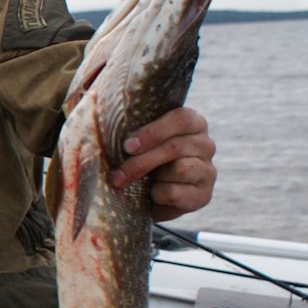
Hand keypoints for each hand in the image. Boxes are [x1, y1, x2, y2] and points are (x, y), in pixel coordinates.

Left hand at [112, 105, 215, 221]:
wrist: (150, 198)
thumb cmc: (142, 161)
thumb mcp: (138, 143)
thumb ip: (132, 130)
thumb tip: (99, 108)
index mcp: (193, 123)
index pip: (182, 118)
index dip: (154, 132)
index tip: (128, 146)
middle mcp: (206, 144)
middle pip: (176, 146)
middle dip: (142, 162)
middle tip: (118, 174)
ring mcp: (208, 170)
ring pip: (180, 169)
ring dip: (151, 178)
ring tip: (136, 183)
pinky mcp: (204, 195)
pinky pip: (177, 193)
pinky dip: (158, 195)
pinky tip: (152, 195)